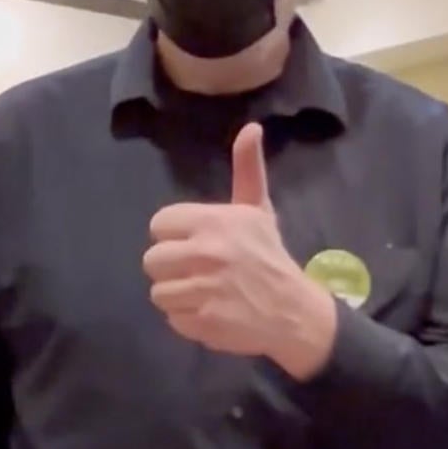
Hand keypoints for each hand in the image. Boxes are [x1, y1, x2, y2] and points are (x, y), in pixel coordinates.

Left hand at [142, 123, 335, 378]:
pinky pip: (171, 318)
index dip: (174, 236)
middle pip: (152, 260)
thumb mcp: (258, 210)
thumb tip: (251, 127)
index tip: (197, 243)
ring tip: (207, 291)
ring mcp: (205, 289)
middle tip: (200, 270)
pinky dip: (187, 318)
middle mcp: (207, 253)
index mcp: (216, 222)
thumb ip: (247, 170)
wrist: (295, 312)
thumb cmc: (269, 257)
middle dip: (172, 267)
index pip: (159, 224)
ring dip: (179, 295)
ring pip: (158, 291)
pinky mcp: (203, 321)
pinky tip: (212, 311)